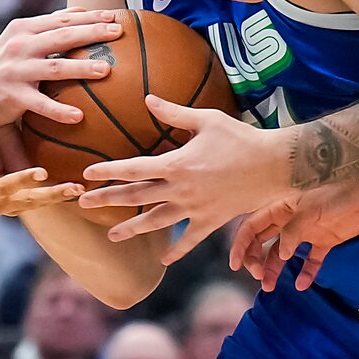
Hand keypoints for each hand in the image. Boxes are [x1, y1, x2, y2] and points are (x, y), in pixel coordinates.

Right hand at [0, 10, 123, 126]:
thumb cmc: (4, 66)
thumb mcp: (21, 40)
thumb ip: (49, 26)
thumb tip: (82, 10)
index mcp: (24, 28)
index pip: (62, 19)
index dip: (89, 16)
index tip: (115, 15)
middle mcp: (19, 45)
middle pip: (62, 36)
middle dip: (92, 32)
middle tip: (118, 32)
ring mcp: (15, 70)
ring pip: (55, 67)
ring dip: (81, 68)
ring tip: (106, 70)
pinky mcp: (11, 95)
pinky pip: (40, 104)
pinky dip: (59, 110)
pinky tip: (78, 117)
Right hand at [0, 92, 81, 216]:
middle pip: (5, 192)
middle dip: (23, 183)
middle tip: (40, 172)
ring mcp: (5, 206)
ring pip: (29, 201)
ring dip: (51, 195)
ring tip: (72, 187)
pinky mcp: (22, 207)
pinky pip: (42, 203)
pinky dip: (60, 197)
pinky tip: (79, 190)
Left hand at [78, 95, 290, 260]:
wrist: (275, 166)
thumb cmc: (242, 138)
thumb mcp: (207, 120)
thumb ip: (174, 113)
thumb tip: (148, 99)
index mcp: (177, 163)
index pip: (134, 168)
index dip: (109, 170)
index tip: (88, 173)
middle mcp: (181, 190)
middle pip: (137, 196)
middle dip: (108, 199)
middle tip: (84, 203)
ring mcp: (195, 208)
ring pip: (156, 221)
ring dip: (132, 228)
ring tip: (112, 235)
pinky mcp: (212, 221)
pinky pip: (190, 239)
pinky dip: (177, 250)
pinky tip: (163, 259)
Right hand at [228, 181, 358, 290]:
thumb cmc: (337, 193)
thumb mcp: (310, 209)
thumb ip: (293, 232)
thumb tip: (281, 254)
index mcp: (281, 208)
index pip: (252, 227)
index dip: (241, 245)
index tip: (235, 265)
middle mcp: (290, 221)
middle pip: (263, 243)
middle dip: (255, 260)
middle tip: (259, 276)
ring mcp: (307, 232)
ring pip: (283, 254)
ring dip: (274, 270)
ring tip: (270, 287)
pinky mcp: (325, 241)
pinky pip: (311, 260)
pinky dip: (306, 273)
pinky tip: (302, 284)